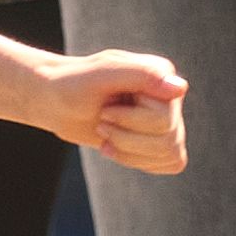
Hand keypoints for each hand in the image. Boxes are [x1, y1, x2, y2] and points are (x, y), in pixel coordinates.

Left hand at [36, 50, 187, 173]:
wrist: (56, 101)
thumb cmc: (73, 84)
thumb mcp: (102, 74)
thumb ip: (142, 75)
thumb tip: (180, 88)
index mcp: (162, 73)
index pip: (165, 117)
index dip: (131, 120)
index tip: (106, 106)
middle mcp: (170, 95)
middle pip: (169, 138)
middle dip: (126, 137)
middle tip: (102, 120)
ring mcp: (168, 118)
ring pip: (171, 153)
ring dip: (129, 150)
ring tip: (106, 133)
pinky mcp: (160, 139)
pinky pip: (170, 163)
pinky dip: (137, 161)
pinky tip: (115, 147)